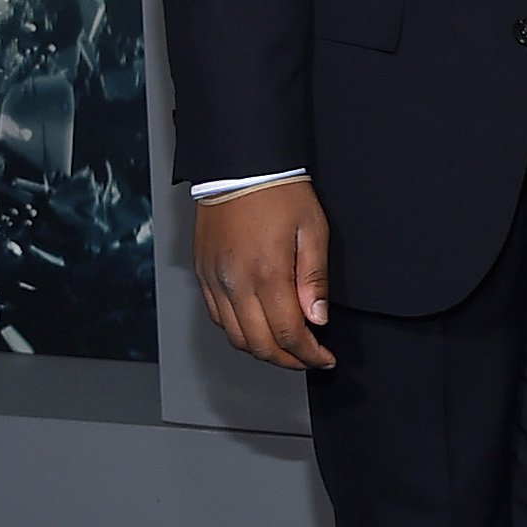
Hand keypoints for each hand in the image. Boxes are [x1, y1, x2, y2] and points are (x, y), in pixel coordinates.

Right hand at [193, 180, 334, 368]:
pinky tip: (257, 327)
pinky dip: (238, 332)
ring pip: (235, 337)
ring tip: (286, 348)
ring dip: (262, 350)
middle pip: (260, 344)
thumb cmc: (277, 191)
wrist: (239, 166)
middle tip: (308, 358)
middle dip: (288, 360)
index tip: (323, 358)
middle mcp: (235, 282)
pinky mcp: (202, 275)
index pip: (288, 334)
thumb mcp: (312, 230)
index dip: (309, 355)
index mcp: (267, 273)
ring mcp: (214, 281)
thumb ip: (315, 278)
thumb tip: (318, 317)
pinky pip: (217, 317)